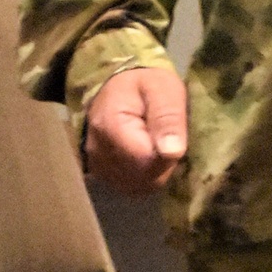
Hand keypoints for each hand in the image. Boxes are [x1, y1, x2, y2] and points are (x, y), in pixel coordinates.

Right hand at [83, 64, 187, 193]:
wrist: (115, 87)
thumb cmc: (143, 84)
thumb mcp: (162, 89)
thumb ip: (168, 118)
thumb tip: (173, 152)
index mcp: (110, 126)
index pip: (145, 160)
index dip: (167, 154)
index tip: (173, 136)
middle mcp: (97, 152)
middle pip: (142, 177)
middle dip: (163, 163)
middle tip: (166, 137)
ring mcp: (97, 166)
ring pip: (138, 186)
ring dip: (155, 171)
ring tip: (155, 143)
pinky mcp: (102, 175)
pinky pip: (131, 186)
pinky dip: (145, 176)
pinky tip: (148, 155)